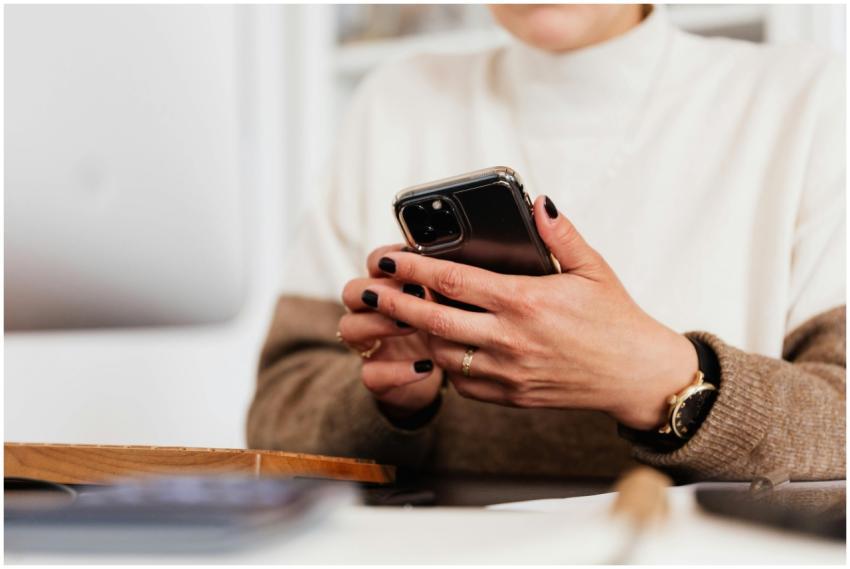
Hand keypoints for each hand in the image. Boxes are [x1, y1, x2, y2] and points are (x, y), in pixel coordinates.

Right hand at [339, 245, 442, 419]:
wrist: (451, 372)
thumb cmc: (455, 326)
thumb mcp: (455, 301)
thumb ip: (451, 283)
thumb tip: (464, 260)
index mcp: (391, 286)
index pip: (374, 262)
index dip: (386, 258)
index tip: (410, 257)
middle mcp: (372, 313)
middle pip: (352, 291)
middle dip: (379, 288)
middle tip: (413, 292)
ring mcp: (370, 345)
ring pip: (350, 328)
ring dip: (380, 323)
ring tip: (413, 325)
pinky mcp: (377, 377)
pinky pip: (371, 374)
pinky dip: (397, 372)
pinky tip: (426, 367)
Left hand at [360, 197, 697, 430]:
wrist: (636, 376)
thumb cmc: (615, 320)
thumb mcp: (593, 269)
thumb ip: (561, 234)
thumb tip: (538, 202)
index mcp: (525, 302)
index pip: (453, 281)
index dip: (412, 268)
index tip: (385, 258)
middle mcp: (509, 339)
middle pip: (432, 319)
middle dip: (393, 304)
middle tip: (366, 292)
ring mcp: (507, 371)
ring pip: (441, 352)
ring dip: (416, 333)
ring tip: (400, 316)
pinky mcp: (509, 395)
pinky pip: (461, 381)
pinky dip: (444, 363)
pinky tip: (441, 345)